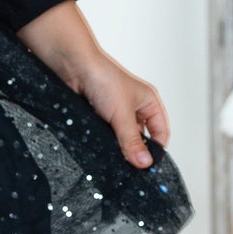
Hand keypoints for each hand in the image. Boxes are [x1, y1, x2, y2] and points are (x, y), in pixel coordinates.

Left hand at [55, 48, 168, 168]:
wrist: (72, 67)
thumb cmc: (103, 77)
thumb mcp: (122, 114)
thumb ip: (132, 140)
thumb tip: (144, 162)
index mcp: (148, 102)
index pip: (161, 131)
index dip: (157, 149)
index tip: (149, 167)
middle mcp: (133, 107)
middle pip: (140, 137)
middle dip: (135, 150)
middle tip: (130, 167)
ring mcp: (114, 112)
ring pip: (121, 138)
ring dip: (117, 147)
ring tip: (114, 158)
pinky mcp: (97, 116)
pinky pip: (104, 135)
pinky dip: (103, 142)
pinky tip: (100, 149)